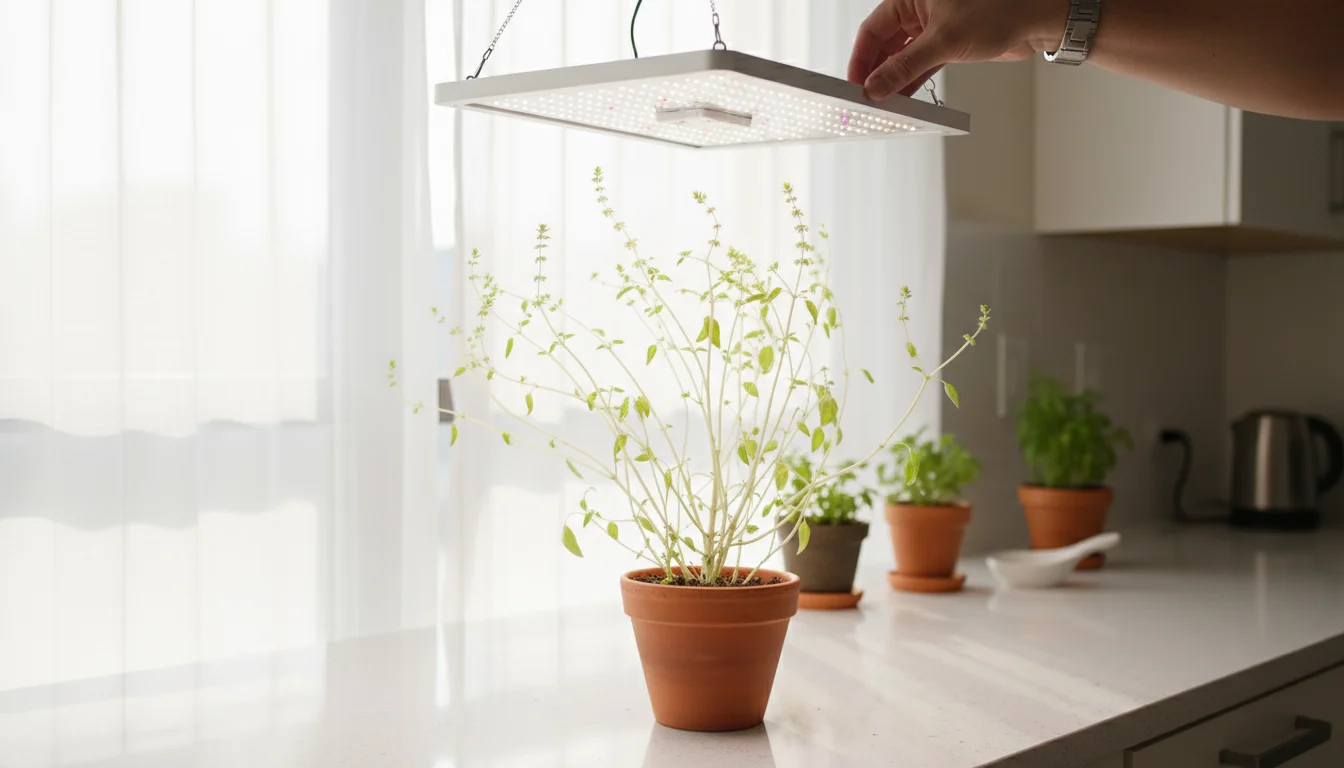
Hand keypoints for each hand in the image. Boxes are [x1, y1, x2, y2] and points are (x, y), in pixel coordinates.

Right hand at [848, 0, 1067, 99]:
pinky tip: (904, 98)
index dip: (861, 58)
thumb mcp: (944, 41)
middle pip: (885, 45)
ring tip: (884, 102)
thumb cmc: (997, 11)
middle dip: (876, 72)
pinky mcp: (947, 43)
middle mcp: (919, 10)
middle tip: (867, 97)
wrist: (1035, 20)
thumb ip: (906, 66)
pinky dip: (912, 81)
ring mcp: (933, 27)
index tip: (854, 83)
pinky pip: (921, 64)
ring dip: (894, 80)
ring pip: (902, 57)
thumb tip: (876, 85)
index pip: (873, 29)